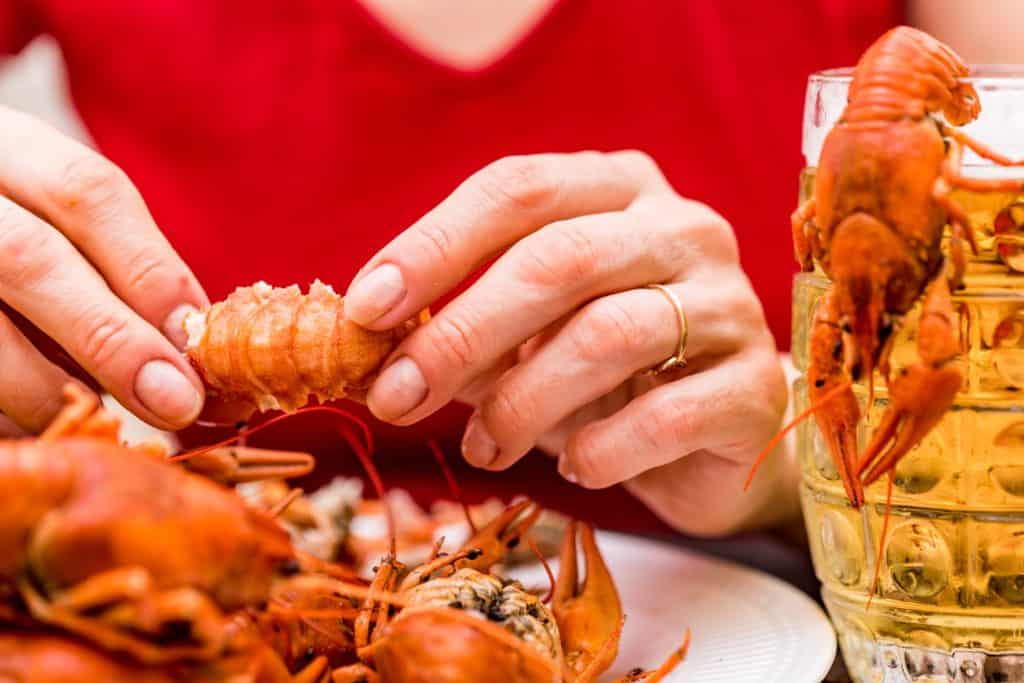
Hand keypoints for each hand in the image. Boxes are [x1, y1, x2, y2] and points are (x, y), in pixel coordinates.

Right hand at [0, 108, 206, 433]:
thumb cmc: (15, 232)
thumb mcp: (57, 219)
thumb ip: (120, 268)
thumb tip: (192, 346)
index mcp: (6, 144)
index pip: (88, 191)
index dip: (151, 271)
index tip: (197, 339)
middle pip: (29, 259)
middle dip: (112, 338)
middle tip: (175, 402)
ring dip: (48, 388)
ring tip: (100, 420)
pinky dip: (5, 409)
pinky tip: (39, 420)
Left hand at [346, 151, 792, 534]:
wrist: (712, 438)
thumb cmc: (603, 374)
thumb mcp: (526, 336)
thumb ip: (465, 327)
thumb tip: (375, 351)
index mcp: (619, 190)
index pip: (518, 190)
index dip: (434, 246)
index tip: (365, 310)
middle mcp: (682, 228)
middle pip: (559, 260)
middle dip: (462, 333)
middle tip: (397, 396)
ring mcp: (729, 302)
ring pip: (608, 335)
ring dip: (520, 401)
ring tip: (482, 447)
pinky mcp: (755, 386)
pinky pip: (666, 414)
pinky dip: (599, 449)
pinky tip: (573, 466)